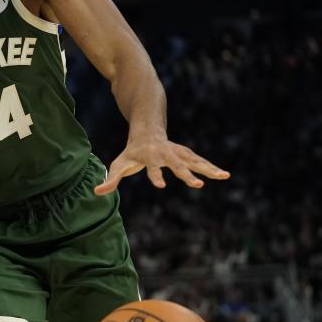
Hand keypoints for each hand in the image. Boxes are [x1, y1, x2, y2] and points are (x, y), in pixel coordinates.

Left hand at [95, 135, 229, 194]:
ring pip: (193, 160)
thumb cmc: (132, 152)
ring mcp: (177, 152)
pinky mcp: (186, 153)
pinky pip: (200, 161)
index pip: (151, 168)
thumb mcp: (119, 164)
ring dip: (208, 168)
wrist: (147, 129)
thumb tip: (97, 192)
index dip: (155, 176)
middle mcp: (165, 153)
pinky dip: (211, 167)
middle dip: (186, 174)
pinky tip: (224, 175)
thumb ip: (110, 179)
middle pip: (176, 164)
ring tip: (224, 176)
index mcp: (148, 156)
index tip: (161, 186)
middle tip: (197, 185)